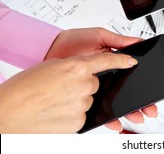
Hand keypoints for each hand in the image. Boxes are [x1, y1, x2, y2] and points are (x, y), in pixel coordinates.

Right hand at [0, 52, 135, 132]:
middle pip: (96, 83)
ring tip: (54, 101)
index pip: (108, 60)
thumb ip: (73, 66)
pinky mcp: (79, 123)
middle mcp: (83, 86)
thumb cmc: (23, 89)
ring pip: (88, 100)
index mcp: (77, 67)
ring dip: (77, 99)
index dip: (122, 60)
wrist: (6, 113)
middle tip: (62, 87)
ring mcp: (82, 106)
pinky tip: (56, 112)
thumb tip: (85, 70)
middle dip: (83, 84)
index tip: (131, 61)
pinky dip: (72, 113)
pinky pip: (83, 115)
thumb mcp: (51, 67)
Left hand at [44, 27, 156, 130]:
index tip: (152, 91)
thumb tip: (138, 42)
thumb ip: (118, 40)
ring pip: (117, 103)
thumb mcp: (98, 36)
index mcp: (113, 62)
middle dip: (141, 102)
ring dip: (129, 111)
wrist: (49, 51)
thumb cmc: (73, 42)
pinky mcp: (86, 97)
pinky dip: (109, 118)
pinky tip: (115, 121)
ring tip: (137, 116)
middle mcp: (107, 77)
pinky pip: (100, 110)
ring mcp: (97, 88)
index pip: (132, 74)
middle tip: (149, 109)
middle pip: (128, 92)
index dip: (143, 83)